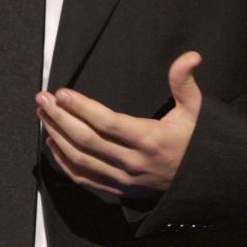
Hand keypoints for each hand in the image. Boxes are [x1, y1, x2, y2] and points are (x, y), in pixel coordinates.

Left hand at [36, 51, 202, 199]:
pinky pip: (84, 178)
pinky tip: (52, 142)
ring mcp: (123, 179)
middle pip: (87, 140)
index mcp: (150, 139)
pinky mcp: (118, 190)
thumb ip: (184, 82)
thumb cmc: (196, 142)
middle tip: (42, 99)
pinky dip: (64, 161)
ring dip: (57, 136)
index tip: (62, 93)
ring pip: (81, 159)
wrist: (204, 183)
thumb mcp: (196, 110)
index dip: (82, 108)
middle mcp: (133, 161)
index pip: (107, 123)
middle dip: (60, 117)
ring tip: (43, 115)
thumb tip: (190, 56)